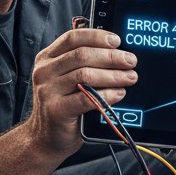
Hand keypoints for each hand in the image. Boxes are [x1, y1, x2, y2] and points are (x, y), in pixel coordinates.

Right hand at [26, 27, 137, 158]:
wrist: (45, 138)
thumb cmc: (62, 106)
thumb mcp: (66, 79)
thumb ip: (81, 64)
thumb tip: (116, 52)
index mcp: (47, 58)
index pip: (73, 38)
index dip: (97, 36)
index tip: (117, 41)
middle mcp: (45, 71)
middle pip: (82, 55)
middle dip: (111, 57)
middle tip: (131, 61)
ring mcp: (48, 91)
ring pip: (85, 75)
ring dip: (113, 75)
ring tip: (130, 77)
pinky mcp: (56, 110)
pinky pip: (87, 98)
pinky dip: (107, 95)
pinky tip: (119, 94)